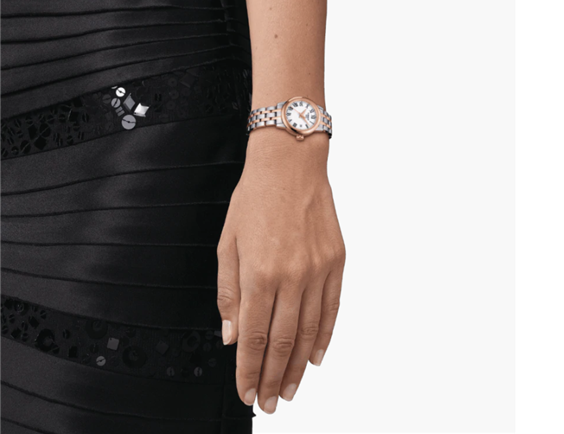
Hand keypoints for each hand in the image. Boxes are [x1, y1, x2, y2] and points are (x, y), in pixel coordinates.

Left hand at [216, 128, 345, 413]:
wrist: (291, 164)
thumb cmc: (254, 199)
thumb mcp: (228, 242)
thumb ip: (228, 291)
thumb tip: (231, 334)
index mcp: (259, 273)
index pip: (252, 337)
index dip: (248, 370)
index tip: (246, 392)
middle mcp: (291, 277)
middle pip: (282, 342)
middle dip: (271, 378)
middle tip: (267, 402)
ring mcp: (318, 270)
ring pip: (309, 333)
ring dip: (297, 367)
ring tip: (289, 390)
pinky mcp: (336, 262)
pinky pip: (332, 309)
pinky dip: (324, 338)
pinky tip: (315, 357)